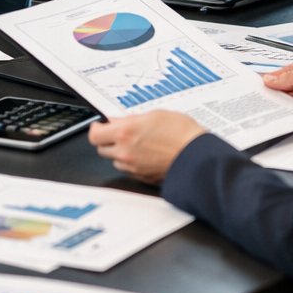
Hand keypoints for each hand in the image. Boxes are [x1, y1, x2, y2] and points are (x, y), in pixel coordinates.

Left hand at [88, 111, 205, 183]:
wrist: (198, 157)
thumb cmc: (182, 134)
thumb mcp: (155, 115)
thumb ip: (132, 119)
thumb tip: (119, 121)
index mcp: (125, 132)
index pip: (95, 134)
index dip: (97, 129)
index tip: (101, 125)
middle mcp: (125, 151)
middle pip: (101, 149)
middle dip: (108, 140)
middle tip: (119, 133)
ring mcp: (133, 167)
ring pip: (115, 160)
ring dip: (120, 153)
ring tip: (137, 144)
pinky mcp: (142, 178)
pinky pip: (128, 170)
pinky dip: (132, 163)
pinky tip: (145, 155)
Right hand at [262, 61, 292, 125]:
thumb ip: (290, 76)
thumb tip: (269, 79)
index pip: (281, 76)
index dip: (268, 80)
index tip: (254, 84)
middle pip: (282, 91)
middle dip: (270, 95)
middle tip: (256, 99)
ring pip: (289, 104)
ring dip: (279, 106)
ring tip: (265, 109)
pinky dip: (290, 118)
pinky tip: (282, 119)